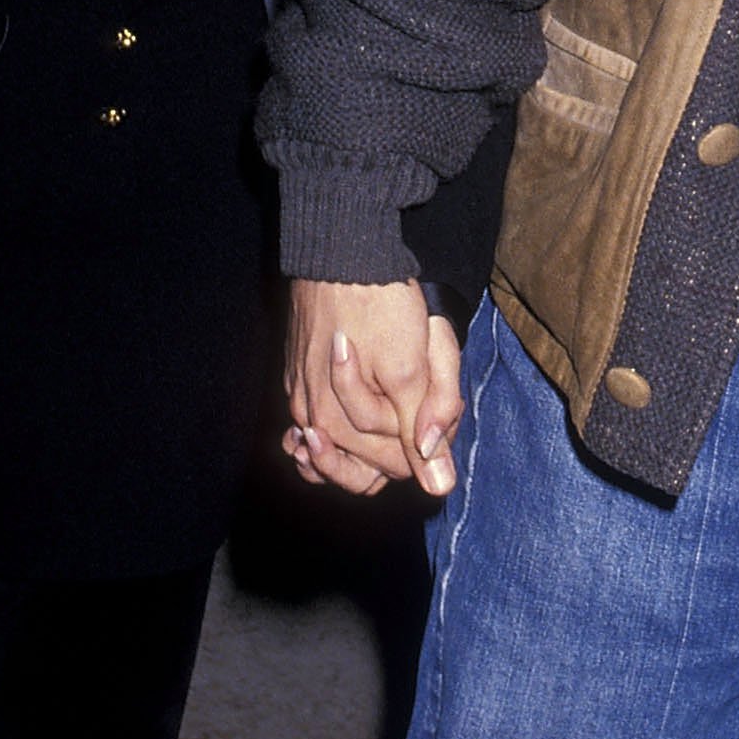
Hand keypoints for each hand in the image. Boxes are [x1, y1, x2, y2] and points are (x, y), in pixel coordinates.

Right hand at [283, 278, 463, 497]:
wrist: (340, 250)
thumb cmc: (380, 305)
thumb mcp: (415, 368)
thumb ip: (425, 427)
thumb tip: (439, 487)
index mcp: (341, 425)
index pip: (397, 466)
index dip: (428, 445)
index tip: (440, 406)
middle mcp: (311, 419)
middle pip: (368, 462)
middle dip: (403, 438)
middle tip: (423, 392)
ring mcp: (300, 396)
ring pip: (342, 444)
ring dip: (373, 432)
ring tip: (397, 395)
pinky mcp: (297, 374)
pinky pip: (321, 416)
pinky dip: (343, 419)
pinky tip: (360, 398)